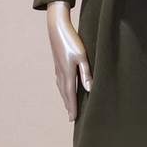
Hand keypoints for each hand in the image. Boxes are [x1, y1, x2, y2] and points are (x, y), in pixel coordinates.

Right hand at [46, 1, 92, 121]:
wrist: (57, 28)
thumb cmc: (72, 41)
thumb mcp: (82, 56)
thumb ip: (85, 73)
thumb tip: (89, 89)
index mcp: (68, 74)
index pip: (71, 95)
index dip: (72, 107)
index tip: (73, 118)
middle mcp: (61, 73)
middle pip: (65, 94)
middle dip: (68, 105)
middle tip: (70, 117)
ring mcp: (58, 68)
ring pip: (61, 88)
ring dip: (65, 98)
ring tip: (68, 106)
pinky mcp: (57, 63)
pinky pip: (60, 81)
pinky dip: (62, 89)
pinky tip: (64, 88)